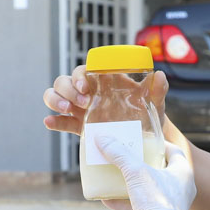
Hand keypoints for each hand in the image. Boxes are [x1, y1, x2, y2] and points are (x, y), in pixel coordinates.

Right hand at [43, 68, 170, 137]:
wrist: (145, 139)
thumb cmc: (149, 115)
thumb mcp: (155, 103)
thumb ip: (158, 90)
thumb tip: (159, 75)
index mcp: (104, 81)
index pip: (85, 70)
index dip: (80, 74)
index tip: (86, 85)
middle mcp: (89, 92)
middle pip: (66, 81)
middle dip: (68, 88)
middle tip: (82, 101)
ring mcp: (81, 109)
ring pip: (56, 95)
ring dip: (56, 99)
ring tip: (67, 109)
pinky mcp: (79, 127)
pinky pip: (61, 122)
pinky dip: (54, 121)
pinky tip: (49, 122)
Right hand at [92, 123, 195, 209]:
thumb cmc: (155, 200)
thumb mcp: (135, 172)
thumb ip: (119, 154)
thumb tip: (101, 137)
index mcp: (184, 173)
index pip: (174, 151)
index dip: (159, 144)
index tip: (145, 141)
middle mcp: (182, 189)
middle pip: (162, 170)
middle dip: (145, 164)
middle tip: (130, 157)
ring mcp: (172, 206)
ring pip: (152, 190)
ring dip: (135, 184)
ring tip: (118, 176)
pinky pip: (142, 208)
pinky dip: (126, 203)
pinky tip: (107, 200)